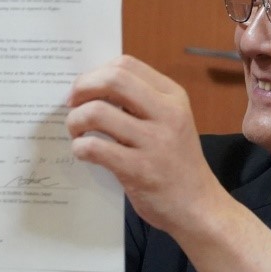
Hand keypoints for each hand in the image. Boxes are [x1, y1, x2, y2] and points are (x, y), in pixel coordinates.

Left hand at [66, 55, 225, 235]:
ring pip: (97, 113)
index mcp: (173, 96)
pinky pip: (95, 147)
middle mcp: (167, 113)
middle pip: (112, 80)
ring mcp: (154, 142)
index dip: (96, 73)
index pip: (126, 65)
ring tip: (76, 132)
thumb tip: (91, 88)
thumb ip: (140, 102)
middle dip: (82, 88)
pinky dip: (80, 147)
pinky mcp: (139, 170)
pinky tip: (83, 152)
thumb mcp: (170, 121)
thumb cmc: (176, 163)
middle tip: (72, 105)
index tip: (84, 90)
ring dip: (75, 120)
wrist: (198, 207)